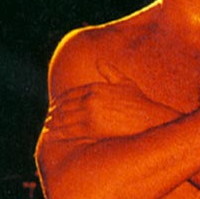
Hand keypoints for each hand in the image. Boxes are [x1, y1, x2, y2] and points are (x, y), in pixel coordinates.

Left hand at [45, 61, 180, 141]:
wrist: (150, 120)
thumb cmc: (140, 103)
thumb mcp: (126, 83)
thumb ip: (111, 72)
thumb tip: (99, 62)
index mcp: (96, 87)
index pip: (70, 94)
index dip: (60, 101)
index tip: (54, 107)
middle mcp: (91, 98)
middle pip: (64, 106)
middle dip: (54, 113)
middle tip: (48, 119)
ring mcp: (90, 113)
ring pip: (64, 119)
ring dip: (53, 124)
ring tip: (49, 128)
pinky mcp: (92, 128)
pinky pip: (69, 131)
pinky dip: (59, 133)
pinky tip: (53, 136)